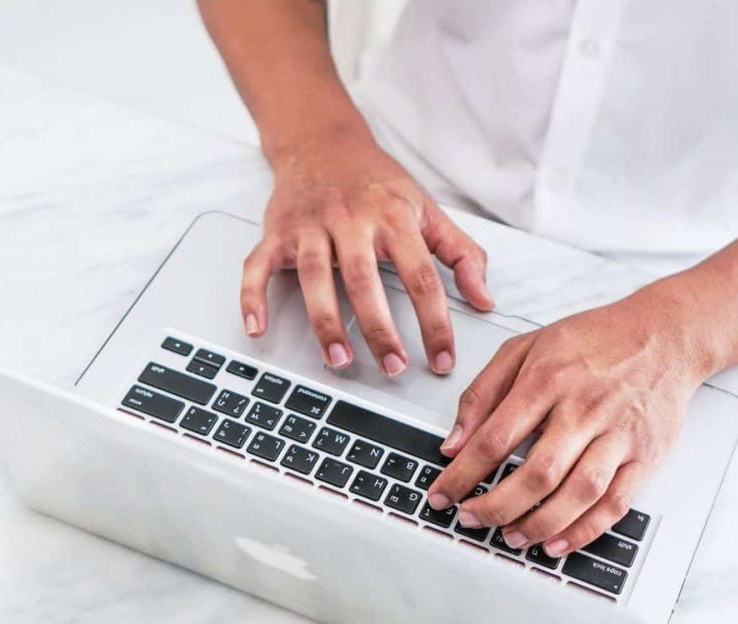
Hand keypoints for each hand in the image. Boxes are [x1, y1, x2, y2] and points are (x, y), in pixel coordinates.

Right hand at [240, 131, 493, 374]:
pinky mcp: (277, 232)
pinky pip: (259, 266)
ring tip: (339, 361)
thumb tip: (485, 299)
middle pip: (365, 280)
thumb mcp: (427, 209)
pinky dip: (253, 297)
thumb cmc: (377, 182)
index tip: (443, 360)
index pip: (421, 276)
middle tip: (394, 367)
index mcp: (393, 216)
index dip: (435, 323)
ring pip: (316, 278)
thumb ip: (461, 254)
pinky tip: (257, 328)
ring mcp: (310, 226)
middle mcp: (350, 219)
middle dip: (379, 329)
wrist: (323, 141)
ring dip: (326, 323)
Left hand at [427, 290, 710, 556]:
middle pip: (537, 473)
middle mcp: (584, 409)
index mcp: (548, 379)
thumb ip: (483, 393)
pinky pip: (614, 504)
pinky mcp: (645, 456)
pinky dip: (583, 530)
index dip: (462, 475)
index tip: (442, 495)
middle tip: (471, 519)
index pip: (495, 438)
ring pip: (577, 494)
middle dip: (496, 506)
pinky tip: (556, 542)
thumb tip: (454, 441)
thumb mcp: (525, 347)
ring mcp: (618, 435)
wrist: (665, 334)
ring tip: (510, 536)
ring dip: (539, 524)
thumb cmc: (594, 340)